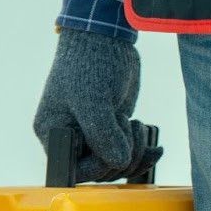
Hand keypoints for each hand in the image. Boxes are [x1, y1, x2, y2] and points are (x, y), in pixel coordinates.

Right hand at [33, 30, 161, 182]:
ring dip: (135, 152)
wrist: (106, 39)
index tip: (115, 144)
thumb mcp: (93, 100)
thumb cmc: (91, 64)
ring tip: (138, 124)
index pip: (75, 170)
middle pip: (100, 171)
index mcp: (54, 133)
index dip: (100, 165)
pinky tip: (157, 148)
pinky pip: (128, 154)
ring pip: (117, 164)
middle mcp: (71, 138)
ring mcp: (93, 134)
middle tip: (128, 123)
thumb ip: (102, 135)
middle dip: (122, 154)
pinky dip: (144, 153)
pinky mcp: (112, 128)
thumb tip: (118, 163)